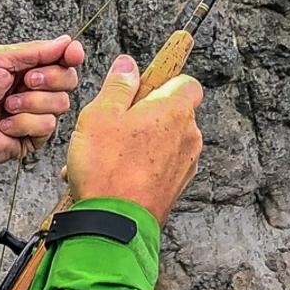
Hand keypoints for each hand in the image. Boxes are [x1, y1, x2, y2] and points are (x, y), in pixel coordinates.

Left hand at [0, 36, 85, 170]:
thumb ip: (35, 50)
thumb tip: (66, 41)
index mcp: (26, 67)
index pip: (62, 59)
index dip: (72, 55)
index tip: (72, 54)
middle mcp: (34, 90)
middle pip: (68, 80)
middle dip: (49, 79)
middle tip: (27, 80)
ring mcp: (33, 114)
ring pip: (61, 104)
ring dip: (31, 103)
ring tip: (6, 105)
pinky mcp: (31, 139)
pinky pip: (47, 126)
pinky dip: (24, 123)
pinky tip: (4, 124)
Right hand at [63, 53, 203, 226]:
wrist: (114, 224)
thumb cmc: (106, 168)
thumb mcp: (100, 114)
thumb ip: (119, 85)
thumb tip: (128, 65)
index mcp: (175, 110)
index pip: (186, 82)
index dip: (163, 82)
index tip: (140, 88)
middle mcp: (188, 136)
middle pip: (172, 112)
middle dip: (144, 114)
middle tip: (112, 124)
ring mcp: (185, 164)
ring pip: (163, 140)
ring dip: (138, 142)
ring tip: (103, 155)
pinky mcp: (176, 187)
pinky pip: (159, 165)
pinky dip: (140, 165)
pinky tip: (110, 174)